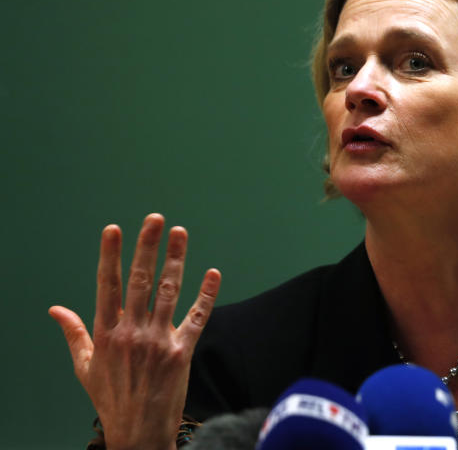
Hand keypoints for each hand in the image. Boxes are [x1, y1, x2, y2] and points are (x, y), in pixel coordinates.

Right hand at [49, 213, 220, 449]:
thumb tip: (55, 309)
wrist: (138, 432)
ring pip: (170, 291)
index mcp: (106, 333)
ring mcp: (159, 341)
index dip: (111, 256)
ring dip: (177, 260)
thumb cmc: (110, 397)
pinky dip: (206, 295)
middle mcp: (132, 333)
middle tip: (155, 218)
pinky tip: (213, 274)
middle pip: (141, 281)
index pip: (107, 286)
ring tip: (180, 233)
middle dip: (148, 247)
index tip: (113, 229)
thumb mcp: (85, 367)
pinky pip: (197, 317)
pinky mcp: (182, 352)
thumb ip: (73, 333)